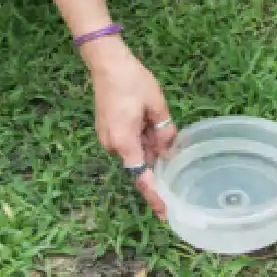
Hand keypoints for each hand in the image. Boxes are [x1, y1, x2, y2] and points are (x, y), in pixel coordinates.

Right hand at [85, 38, 178, 218]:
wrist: (106, 62)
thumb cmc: (132, 80)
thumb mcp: (156, 105)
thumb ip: (164, 131)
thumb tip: (169, 150)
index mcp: (125, 142)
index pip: (141, 178)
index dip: (154, 196)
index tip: (164, 214)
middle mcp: (113, 145)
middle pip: (140, 163)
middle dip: (156, 159)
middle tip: (170, 142)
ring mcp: (107, 138)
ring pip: (135, 152)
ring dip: (149, 145)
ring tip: (155, 120)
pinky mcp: (107, 130)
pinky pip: (128, 143)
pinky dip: (141, 139)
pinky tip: (149, 123)